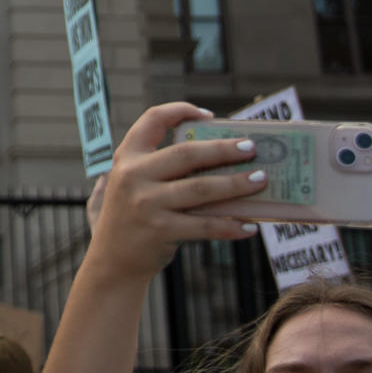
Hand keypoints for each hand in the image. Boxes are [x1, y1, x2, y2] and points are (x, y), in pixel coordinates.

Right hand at [86, 102, 263, 281]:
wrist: (110, 262)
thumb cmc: (128, 218)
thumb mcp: (126, 183)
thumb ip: (150, 166)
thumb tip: (205, 153)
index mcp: (127, 157)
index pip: (152, 119)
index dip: (181, 111)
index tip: (210, 116)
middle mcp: (133, 175)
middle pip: (187, 153)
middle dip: (224, 149)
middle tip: (252, 148)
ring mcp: (146, 203)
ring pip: (201, 188)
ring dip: (236, 183)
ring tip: (260, 180)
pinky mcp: (160, 230)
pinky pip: (204, 225)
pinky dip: (230, 226)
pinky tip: (249, 225)